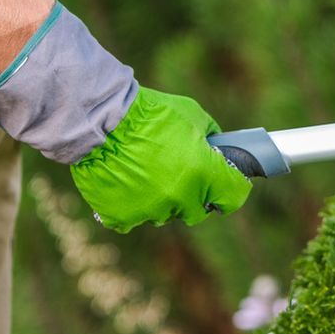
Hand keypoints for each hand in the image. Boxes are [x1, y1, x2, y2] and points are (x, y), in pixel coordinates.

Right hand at [0, 4, 249, 230]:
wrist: (101, 119)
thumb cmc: (149, 113)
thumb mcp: (192, 115)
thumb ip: (209, 137)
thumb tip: (218, 148)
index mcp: (203, 173)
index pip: (233, 197)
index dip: (232, 190)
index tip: (226, 185)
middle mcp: (180, 197)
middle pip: (198, 211)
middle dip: (195, 196)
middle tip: (182, 175)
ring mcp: (150, 210)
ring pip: (165, 215)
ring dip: (162, 200)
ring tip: (147, 173)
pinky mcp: (122, 217)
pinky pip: (134, 219)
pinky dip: (132, 206)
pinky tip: (127, 184)